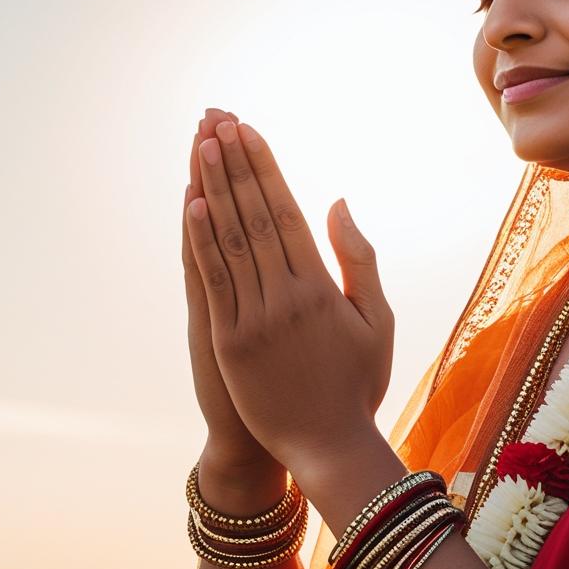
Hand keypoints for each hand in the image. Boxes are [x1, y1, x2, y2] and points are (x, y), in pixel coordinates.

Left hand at [184, 112, 394, 473]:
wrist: (327, 446)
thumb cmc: (358, 382)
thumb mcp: (376, 321)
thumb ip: (359, 260)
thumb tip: (337, 202)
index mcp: (322, 289)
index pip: (289, 213)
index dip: (267, 169)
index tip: (251, 131)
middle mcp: (285, 297)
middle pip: (256, 216)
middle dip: (236, 165)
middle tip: (219, 122)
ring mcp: (253, 320)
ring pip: (230, 241)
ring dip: (214, 189)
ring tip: (201, 146)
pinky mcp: (227, 343)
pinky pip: (212, 280)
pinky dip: (200, 240)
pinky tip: (192, 205)